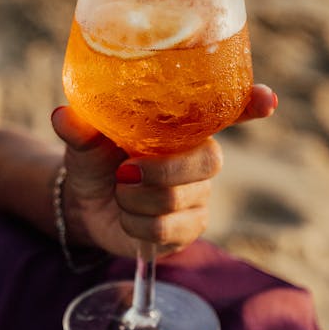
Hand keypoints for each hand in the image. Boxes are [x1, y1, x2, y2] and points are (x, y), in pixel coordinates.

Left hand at [51, 84, 276, 259]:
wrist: (84, 202)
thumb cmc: (94, 158)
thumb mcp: (84, 139)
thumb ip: (80, 128)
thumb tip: (62, 116)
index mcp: (184, 125)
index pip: (229, 110)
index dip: (251, 104)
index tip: (267, 99)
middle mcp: (199, 156)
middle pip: (206, 162)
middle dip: (159, 171)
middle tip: (124, 171)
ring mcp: (198, 194)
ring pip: (177, 199)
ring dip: (134, 200)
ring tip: (121, 192)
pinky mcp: (189, 228)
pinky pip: (166, 230)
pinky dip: (134, 224)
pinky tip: (127, 216)